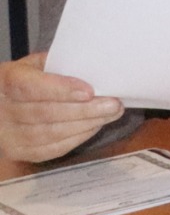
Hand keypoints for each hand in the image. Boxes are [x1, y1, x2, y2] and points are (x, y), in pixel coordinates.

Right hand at [0, 52, 123, 164]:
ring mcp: (6, 134)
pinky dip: (76, 138)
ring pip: (48, 134)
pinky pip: (49, 149)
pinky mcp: (17, 151)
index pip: (29, 86)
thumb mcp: (38, 63)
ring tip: (110, 114)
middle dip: (83, 110)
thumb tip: (97, 69)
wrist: (5, 103)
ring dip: (84, 125)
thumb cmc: (29, 79)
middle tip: (113, 104)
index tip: (89, 91)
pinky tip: (94, 126)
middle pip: (43, 114)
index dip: (60, 89)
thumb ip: (60, 65)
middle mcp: (1, 109)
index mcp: (4, 80)